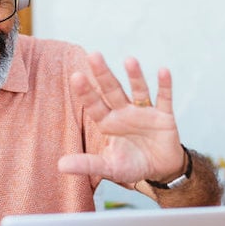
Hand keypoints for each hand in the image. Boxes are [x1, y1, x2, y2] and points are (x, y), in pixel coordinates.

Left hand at [58, 53, 184, 184]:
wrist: (160, 170)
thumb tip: (60, 166)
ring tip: (129, 60)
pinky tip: (163, 71)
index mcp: (107, 122)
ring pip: (138, 90)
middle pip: (112, 90)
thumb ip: (87, 165)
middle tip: (94, 55)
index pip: (94, 104)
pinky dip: (164, 85)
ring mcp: (144, 112)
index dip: (86, 91)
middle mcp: (124, 112)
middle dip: (103, 74)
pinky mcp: (164, 116)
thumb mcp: (108, 167)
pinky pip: (164, 98)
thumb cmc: (131, 166)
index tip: (76, 76)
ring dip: (135, 75)